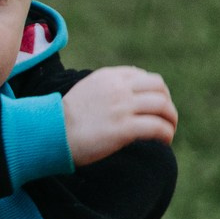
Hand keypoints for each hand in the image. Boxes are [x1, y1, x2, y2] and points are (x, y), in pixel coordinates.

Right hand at [62, 66, 177, 164]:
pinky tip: (165, 142)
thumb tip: (118, 103)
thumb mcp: (84, 93)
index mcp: (108, 77)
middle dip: (166, 102)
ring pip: (163, 106)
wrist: (48, 133)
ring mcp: (123, 107)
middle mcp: (119, 88)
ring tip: (168, 131)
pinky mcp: (124, 128)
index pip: (143, 76)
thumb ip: (103, 91)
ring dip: (170, 119)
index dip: (153, 92)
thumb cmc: (61, 120)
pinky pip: (157, 127)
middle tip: (165, 118)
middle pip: (158, 87)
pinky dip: (166, 133)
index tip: (151, 107)